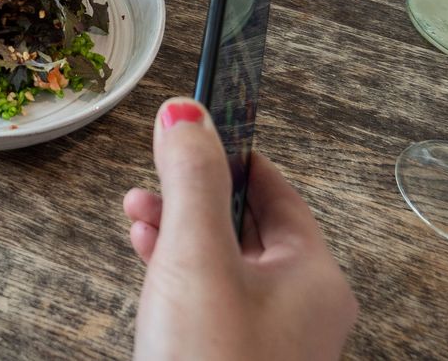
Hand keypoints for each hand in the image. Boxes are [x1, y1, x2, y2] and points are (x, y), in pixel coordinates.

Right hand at [123, 98, 357, 359]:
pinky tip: (147, 269)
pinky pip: (210, 301)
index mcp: (312, 276)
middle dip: (191, 195)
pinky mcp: (234, 360)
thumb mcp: (196, 259)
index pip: (274, 189)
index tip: (188, 127)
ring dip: (178, 233)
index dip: (228, 153)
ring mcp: (268, 340)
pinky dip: (177, 276)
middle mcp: (300, 307)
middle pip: (245, 224)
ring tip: (135, 218)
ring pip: (223, 263)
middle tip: (149, 179)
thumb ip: (191, 181)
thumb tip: (187, 112)